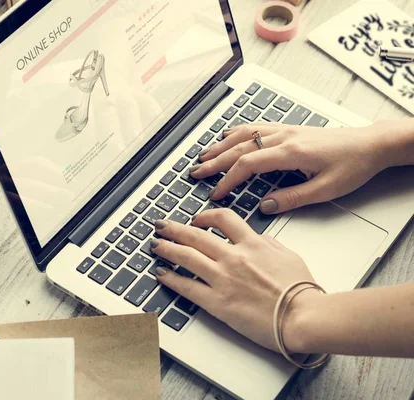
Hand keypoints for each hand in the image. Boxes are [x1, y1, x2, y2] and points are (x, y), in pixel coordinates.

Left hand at [151, 210, 320, 352]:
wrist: (303, 316)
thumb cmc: (301, 291)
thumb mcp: (288, 256)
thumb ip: (267, 243)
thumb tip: (255, 238)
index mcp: (252, 244)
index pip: (222, 219)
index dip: (205, 216)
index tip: (196, 219)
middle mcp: (233, 257)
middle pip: (195, 235)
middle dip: (174, 228)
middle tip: (161, 226)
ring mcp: (223, 278)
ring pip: (186, 256)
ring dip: (166, 248)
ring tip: (155, 244)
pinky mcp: (217, 302)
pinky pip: (187, 286)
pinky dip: (170, 278)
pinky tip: (161, 273)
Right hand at [191, 121, 390, 213]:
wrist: (372, 144)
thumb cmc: (354, 165)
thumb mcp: (326, 190)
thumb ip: (292, 198)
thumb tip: (265, 205)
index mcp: (290, 153)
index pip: (247, 164)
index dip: (228, 180)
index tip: (216, 193)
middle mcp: (283, 138)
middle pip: (239, 147)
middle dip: (214, 161)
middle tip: (195, 172)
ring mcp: (285, 131)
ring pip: (243, 134)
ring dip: (220, 145)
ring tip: (203, 156)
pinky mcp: (289, 129)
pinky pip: (255, 126)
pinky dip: (236, 131)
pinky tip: (227, 135)